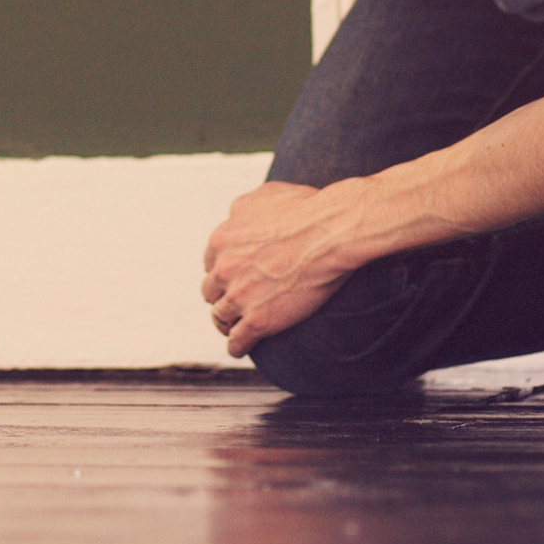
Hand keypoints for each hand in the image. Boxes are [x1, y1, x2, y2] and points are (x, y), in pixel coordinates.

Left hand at [200, 180, 371, 357]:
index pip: (211, 263)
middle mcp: (224, 268)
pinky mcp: (258, 320)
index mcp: (222, 239)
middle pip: (211, 291)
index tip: (233, 278)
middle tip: (235, 302)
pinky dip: (237, 346)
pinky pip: (238, 341)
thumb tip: (234, 216)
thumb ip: (243, 209)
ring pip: (221, 317)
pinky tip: (241, 348)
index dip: (223, 272)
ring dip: (228, 323)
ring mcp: (239, 296)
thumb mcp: (264, 195)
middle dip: (223, 296)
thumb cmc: (307, 208)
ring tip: (235, 329)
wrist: (331, 231)